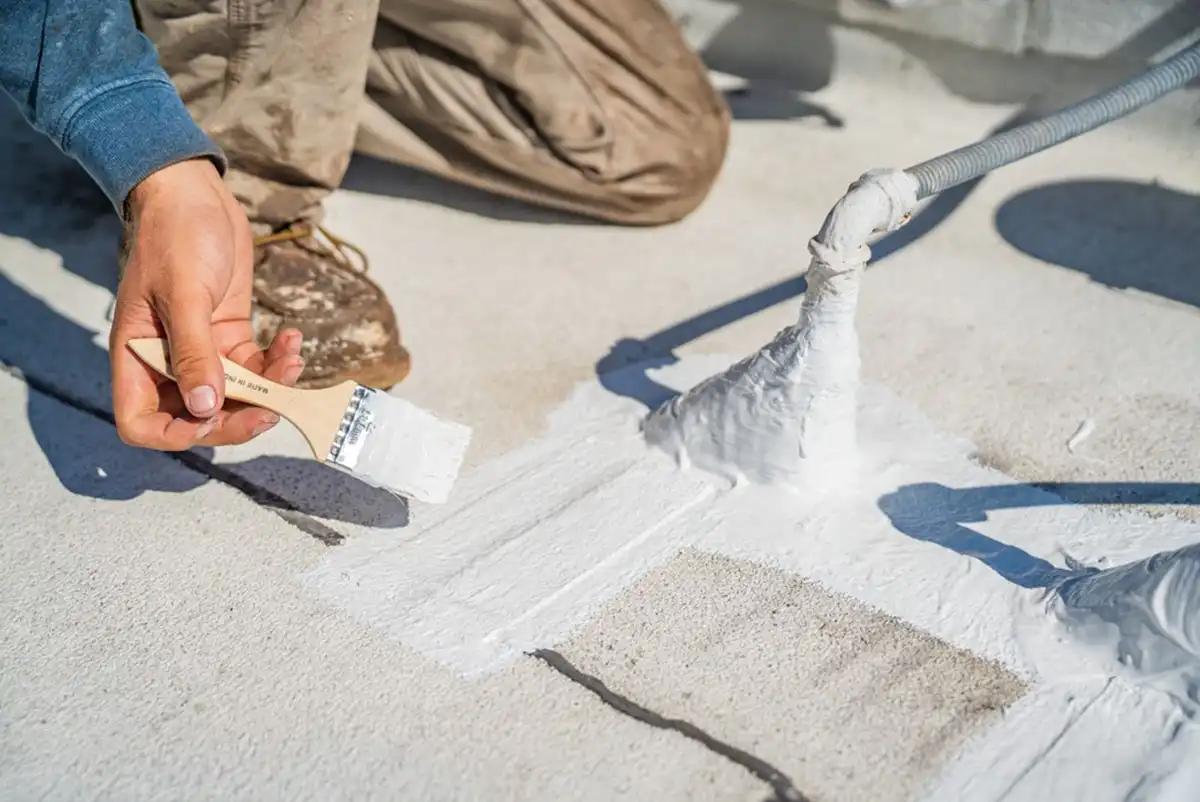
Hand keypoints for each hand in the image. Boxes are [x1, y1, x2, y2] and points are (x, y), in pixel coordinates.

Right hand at [109, 158, 302, 449]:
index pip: (142, 422)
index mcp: (138, 357)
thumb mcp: (185, 294)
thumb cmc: (175, 236)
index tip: (213, 421)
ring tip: (291, 360)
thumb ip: (195, 352)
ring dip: (268, 389)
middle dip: (239, 417)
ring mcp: (201, 351)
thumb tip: (206, 407)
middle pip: (198, 418)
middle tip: (274, 407)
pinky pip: (256, 368)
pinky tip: (292, 339)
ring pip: (235, 396)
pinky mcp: (230, 336)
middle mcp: (167, 362)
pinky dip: (278, 363)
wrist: (194, 194)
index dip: (174, 436)